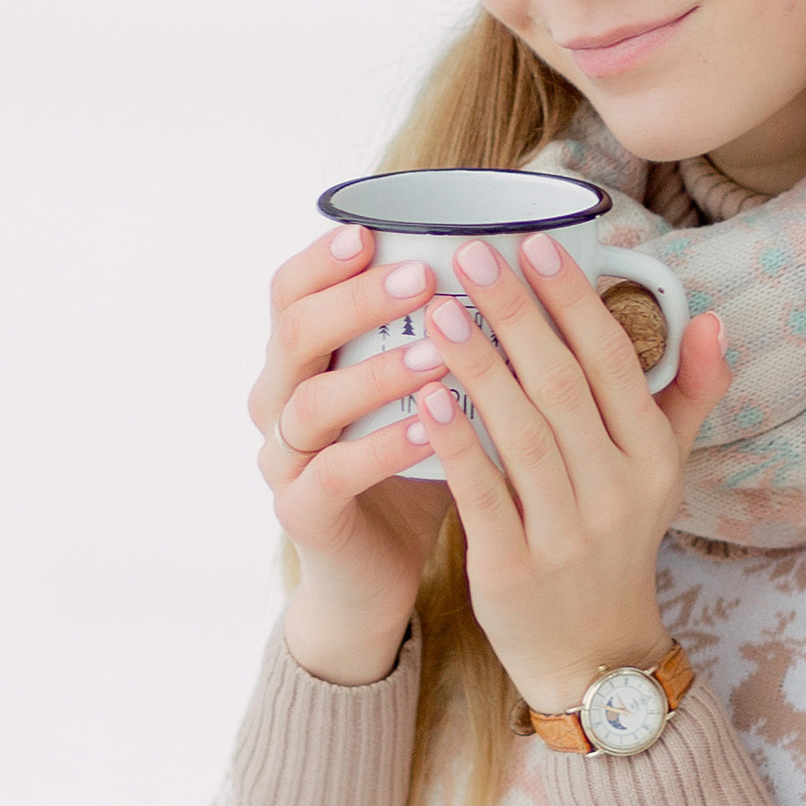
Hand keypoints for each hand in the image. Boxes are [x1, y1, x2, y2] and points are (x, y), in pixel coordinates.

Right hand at [253, 226, 453, 683]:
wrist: (377, 576)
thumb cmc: (415, 467)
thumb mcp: (428, 391)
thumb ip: (450, 334)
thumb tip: (526, 263)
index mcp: (301, 360)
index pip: (290, 291)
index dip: (322, 258)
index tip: (372, 229)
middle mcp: (279, 401)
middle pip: (293, 333)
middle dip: (356, 301)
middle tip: (420, 280)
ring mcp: (283, 459)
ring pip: (311, 403)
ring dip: (376, 373)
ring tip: (438, 354)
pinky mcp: (302, 513)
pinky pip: (333, 474)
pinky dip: (382, 448)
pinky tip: (430, 429)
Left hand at [398, 234, 729, 715]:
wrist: (593, 656)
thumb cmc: (617, 542)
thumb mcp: (664, 471)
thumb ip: (689, 393)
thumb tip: (714, 319)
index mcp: (652, 460)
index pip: (614, 363)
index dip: (575, 302)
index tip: (535, 244)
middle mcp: (617, 494)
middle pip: (563, 387)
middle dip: (516, 315)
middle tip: (471, 254)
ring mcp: (566, 535)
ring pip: (521, 435)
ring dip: (479, 367)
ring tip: (439, 311)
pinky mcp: (513, 571)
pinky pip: (481, 495)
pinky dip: (455, 444)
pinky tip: (426, 396)